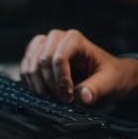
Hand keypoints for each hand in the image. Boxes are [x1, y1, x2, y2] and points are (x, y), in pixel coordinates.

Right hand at [19, 28, 137, 104]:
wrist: (109, 75)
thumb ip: (97, 89)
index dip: (60, 80)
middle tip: (61, 100)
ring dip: (37, 84)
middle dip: (49, 83)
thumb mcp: (110, 82)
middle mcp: (58, 38)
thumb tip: (84, 96)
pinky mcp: (38, 56)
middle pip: (42, 59)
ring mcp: (46, 45)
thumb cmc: (111, 75)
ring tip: (51, 98)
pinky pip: (26, 67)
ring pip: (30, 62)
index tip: (68, 98)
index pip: (58, 58)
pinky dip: (30, 82)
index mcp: (76, 39)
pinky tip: (43, 93)